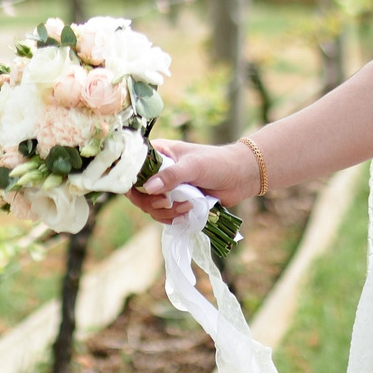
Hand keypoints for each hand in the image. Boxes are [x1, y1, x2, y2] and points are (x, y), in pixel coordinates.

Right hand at [126, 137, 255, 222]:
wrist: (241, 177)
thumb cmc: (217, 163)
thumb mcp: (193, 166)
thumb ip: (171, 176)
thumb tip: (148, 188)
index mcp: (158, 154)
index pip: (132, 167)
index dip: (131, 181)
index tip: (144, 191)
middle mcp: (158, 171)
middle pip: (137, 192)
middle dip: (150, 202)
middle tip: (166, 202)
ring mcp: (167, 188)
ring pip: (150, 206)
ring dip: (165, 212)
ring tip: (186, 207)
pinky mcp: (176, 203)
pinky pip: (164, 215)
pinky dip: (172, 218)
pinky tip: (188, 212)